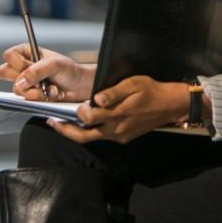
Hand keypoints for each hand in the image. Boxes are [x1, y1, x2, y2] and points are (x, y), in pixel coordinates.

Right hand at [0, 44, 94, 102]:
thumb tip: (21, 81)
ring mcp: (26, 82)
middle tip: (36, 79)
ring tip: (50, 87)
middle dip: (22, 78)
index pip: (8, 55)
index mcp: (27, 52)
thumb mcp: (55, 65)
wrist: (79, 87)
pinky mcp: (30, 95)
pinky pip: (26, 99)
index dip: (17, 63)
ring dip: (35, 90)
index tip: (29, 66)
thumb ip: (36, 71)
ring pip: (16, 89)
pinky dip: (40, 97)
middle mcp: (23, 67)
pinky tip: (50, 93)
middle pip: (4, 72)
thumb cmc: (69, 70)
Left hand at [48, 76, 188, 144]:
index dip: (78, 112)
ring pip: (92, 138)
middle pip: (84, 136)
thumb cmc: (151, 91)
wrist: (170, 105)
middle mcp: (116, 129)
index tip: (73, 105)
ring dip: (75, 132)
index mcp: (118, 115)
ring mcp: (119, 136)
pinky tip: (84, 123)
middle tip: (51, 122)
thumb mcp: (133, 84)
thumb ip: (113, 92)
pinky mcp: (123, 138)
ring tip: (61, 123)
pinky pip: (102, 137)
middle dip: (65, 130)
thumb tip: (96, 98)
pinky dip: (89, 132)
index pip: (90, 119)